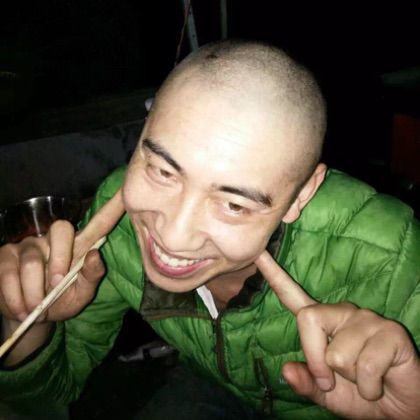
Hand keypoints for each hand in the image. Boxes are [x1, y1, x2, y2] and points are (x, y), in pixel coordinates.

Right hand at [0, 189, 123, 324]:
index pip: (99, 223)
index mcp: (80, 247)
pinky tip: (21, 308)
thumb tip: (96, 254)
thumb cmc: (60, 302)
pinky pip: (9, 273)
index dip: (112, 208)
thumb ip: (92, 276)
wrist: (28, 318)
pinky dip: (16, 297)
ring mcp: (28, 244)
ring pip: (32, 262)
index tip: (126, 191)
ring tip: (35, 307)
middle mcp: (55, 239)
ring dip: (34, 293)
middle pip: (61, 229)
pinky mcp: (6, 254)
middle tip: (55, 286)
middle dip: (59, 262)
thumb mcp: (81, 294)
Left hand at [255, 250, 419, 418]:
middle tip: (334, 380)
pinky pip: (364, 365)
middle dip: (317, 359)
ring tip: (366, 378)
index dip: (274, 275)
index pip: (292, 295)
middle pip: (308, 318)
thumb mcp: (326, 395)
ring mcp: (367, 319)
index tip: (257, 253)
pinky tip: (380, 382)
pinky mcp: (390, 331)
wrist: (400, 410)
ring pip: (337, 353)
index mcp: (323, 323)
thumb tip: (285, 370)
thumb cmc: (361, 396)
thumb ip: (307, 382)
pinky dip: (369, 387)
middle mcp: (342, 313)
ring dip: (350, 379)